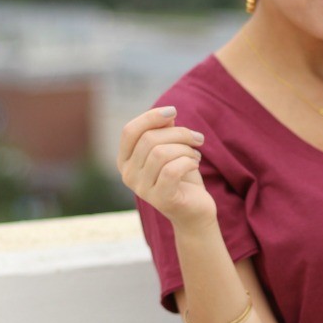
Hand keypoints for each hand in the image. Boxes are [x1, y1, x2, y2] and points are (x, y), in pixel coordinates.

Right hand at [117, 106, 216, 229]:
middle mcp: (127, 175)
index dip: (151, 117)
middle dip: (179, 133)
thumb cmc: (182, 176)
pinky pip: (172, 170)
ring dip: (185, 148)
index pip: (129, 131)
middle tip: (197, 138)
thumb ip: (165, 131)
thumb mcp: (172, 148)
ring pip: (161, 153)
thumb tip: (168, 114)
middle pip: (149, 140)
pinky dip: (188, 162)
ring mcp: (141, 189)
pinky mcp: (160, 200)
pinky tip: (195, 164)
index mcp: (125, 160)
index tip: (174, 111)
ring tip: (196, 155)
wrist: (194, 210)